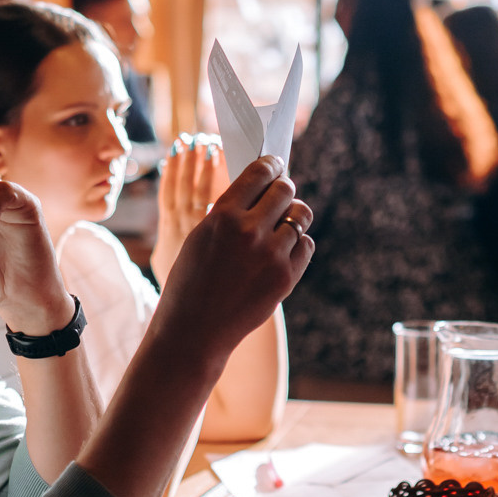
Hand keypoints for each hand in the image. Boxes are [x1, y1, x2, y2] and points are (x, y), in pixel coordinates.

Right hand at [153, 157, 313, 365]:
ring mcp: (270, 255)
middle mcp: (249, 231)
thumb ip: (230, 210)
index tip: (274, 165)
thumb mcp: (199, 235)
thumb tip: (262, 185)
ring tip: (281, 223)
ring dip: (293, 215)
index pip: (259, 172)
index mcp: (222, 215)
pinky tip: (283, 249)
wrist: (194, 331)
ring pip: (300, 215)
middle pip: (285, 189)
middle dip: (283, 187)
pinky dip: (298, 243)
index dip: (270, 165)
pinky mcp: (285, 278)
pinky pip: (306, 244)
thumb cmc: (191, 280)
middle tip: (279, 194)